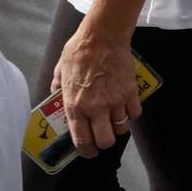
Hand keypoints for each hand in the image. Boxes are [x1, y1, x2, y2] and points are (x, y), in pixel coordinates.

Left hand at [51, 30, 141, 157]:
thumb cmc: (78, 52)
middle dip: (105, 143)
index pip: (82, 140)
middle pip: (106, 141)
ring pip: (122, 129)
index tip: (89, 152)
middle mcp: (96, 108)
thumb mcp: (60, 72)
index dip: (87, 151)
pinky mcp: (131, 92)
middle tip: (104, 138)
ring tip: (115, 120)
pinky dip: (131, 113)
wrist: (102, 37)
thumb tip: (56, 96)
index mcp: (75, 106)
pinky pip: (134, 113)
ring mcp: (115, 101)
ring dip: (118, 127)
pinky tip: (126, 107)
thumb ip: (58, 88)